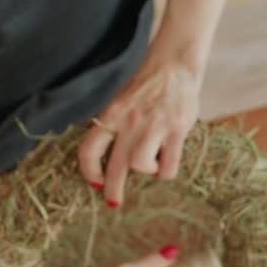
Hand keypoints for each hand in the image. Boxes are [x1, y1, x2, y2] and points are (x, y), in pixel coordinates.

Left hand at [78, 57, 200, 205]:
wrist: (174, 65)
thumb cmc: (146, 86)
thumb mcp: (121, 101)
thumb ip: (113, 125)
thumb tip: (104, 155)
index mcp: (112, 115)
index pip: (89, 149)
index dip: (89, 171)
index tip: (94, 183)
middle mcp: (130, 121)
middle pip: (114, 167)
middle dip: (113, 190)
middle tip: (114, 201)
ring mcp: (154, 126)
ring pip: (141, 166)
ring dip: (146, 172)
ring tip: (152, 166)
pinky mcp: (177, 129)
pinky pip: (169, 165)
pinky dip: (166, 172)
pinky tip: (167, 166)